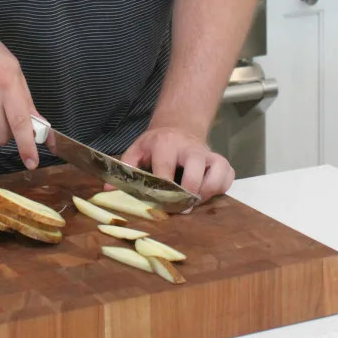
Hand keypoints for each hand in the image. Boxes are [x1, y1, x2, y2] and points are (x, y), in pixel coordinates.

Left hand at [117, 126, 233, 202]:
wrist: (178, 128)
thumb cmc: (155, 145)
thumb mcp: (137, 150)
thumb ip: (125, 169)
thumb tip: (108, 189)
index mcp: (165, 145)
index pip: (165, 170)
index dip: (163, 192)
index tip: (158, 205)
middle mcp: (189, 148)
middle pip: (195, 171)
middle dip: (187, 194)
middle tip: (179, 209)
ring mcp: (208, 154)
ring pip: (217, 173)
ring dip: (207, 192)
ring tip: (194, 202)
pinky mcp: (221, 161)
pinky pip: (228, 176)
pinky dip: (221, 188)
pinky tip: (207, 193)